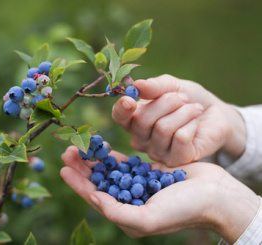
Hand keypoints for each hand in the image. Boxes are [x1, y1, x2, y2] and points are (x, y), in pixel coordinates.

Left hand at [60, 146, 258, 242]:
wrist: (214, 195)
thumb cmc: (183, 210)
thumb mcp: (148, 217)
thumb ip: (118, 212)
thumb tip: (95, 199)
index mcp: (127, 215)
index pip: (95, 198)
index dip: (78, 184)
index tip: (63, 169)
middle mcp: (129, 201)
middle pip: (99, 182)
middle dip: (82, 168)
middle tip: (67, 151)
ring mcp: (138, 185)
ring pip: (109, 171)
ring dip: (94, 159)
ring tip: (79, 146)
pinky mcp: (147, 171)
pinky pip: (125, 163)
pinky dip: (112, 156)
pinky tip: (101, 147)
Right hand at [112, 74, 245, 165]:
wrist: (215, 114)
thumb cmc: (188, 99)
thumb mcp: (172, 86)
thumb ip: (154, 86)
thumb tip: (137, 85)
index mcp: (135, 119)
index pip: (119, 117)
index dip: (121, 109)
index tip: (130, 99)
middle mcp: (142, 139)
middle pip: (142, 121)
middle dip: (166, 102)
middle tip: (183, 98)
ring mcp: (158, 152)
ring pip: (162, 129)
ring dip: (183, 112)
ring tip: (194, 109)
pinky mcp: (177, 160)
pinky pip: (180, 138)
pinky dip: (191, 124)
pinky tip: (196, 124)